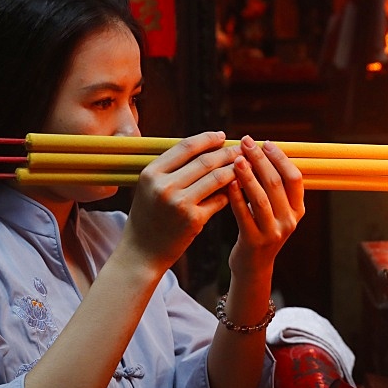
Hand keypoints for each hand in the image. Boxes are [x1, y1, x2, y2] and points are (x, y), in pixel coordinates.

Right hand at [119, 131, 240, 272]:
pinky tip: (239, 186)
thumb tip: (205, 148)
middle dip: (227, 152)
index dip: (207, 138)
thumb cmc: (148, 216)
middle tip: (241, 148)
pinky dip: (231, 191)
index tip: (221, 135)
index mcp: (151, 173)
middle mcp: (164, 186)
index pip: (186, 146)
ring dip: (235, 169)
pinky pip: (219, 199)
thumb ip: (171, 168)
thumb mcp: (150, 187)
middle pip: (205, 160)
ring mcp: (179, 203)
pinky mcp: (194, 220)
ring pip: (217, 178)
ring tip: (246, 165)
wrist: (142, 252)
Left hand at [226, 137, 304, 278]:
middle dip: (261, 160)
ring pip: (261, 198)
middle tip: (246, 142)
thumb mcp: (275, 210)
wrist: (253, 266)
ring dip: (248, 175)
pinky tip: (228, 181)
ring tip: (237, 158)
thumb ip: (273, 187)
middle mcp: (289, 221)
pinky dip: (236, 196)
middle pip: (276, 183)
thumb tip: (261, 151)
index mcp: (297, 209)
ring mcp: (273, 232)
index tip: (265, 143)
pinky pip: (244, 214)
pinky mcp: (254, 241)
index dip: (280, 158)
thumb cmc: (260, 229)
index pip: (294, 177)